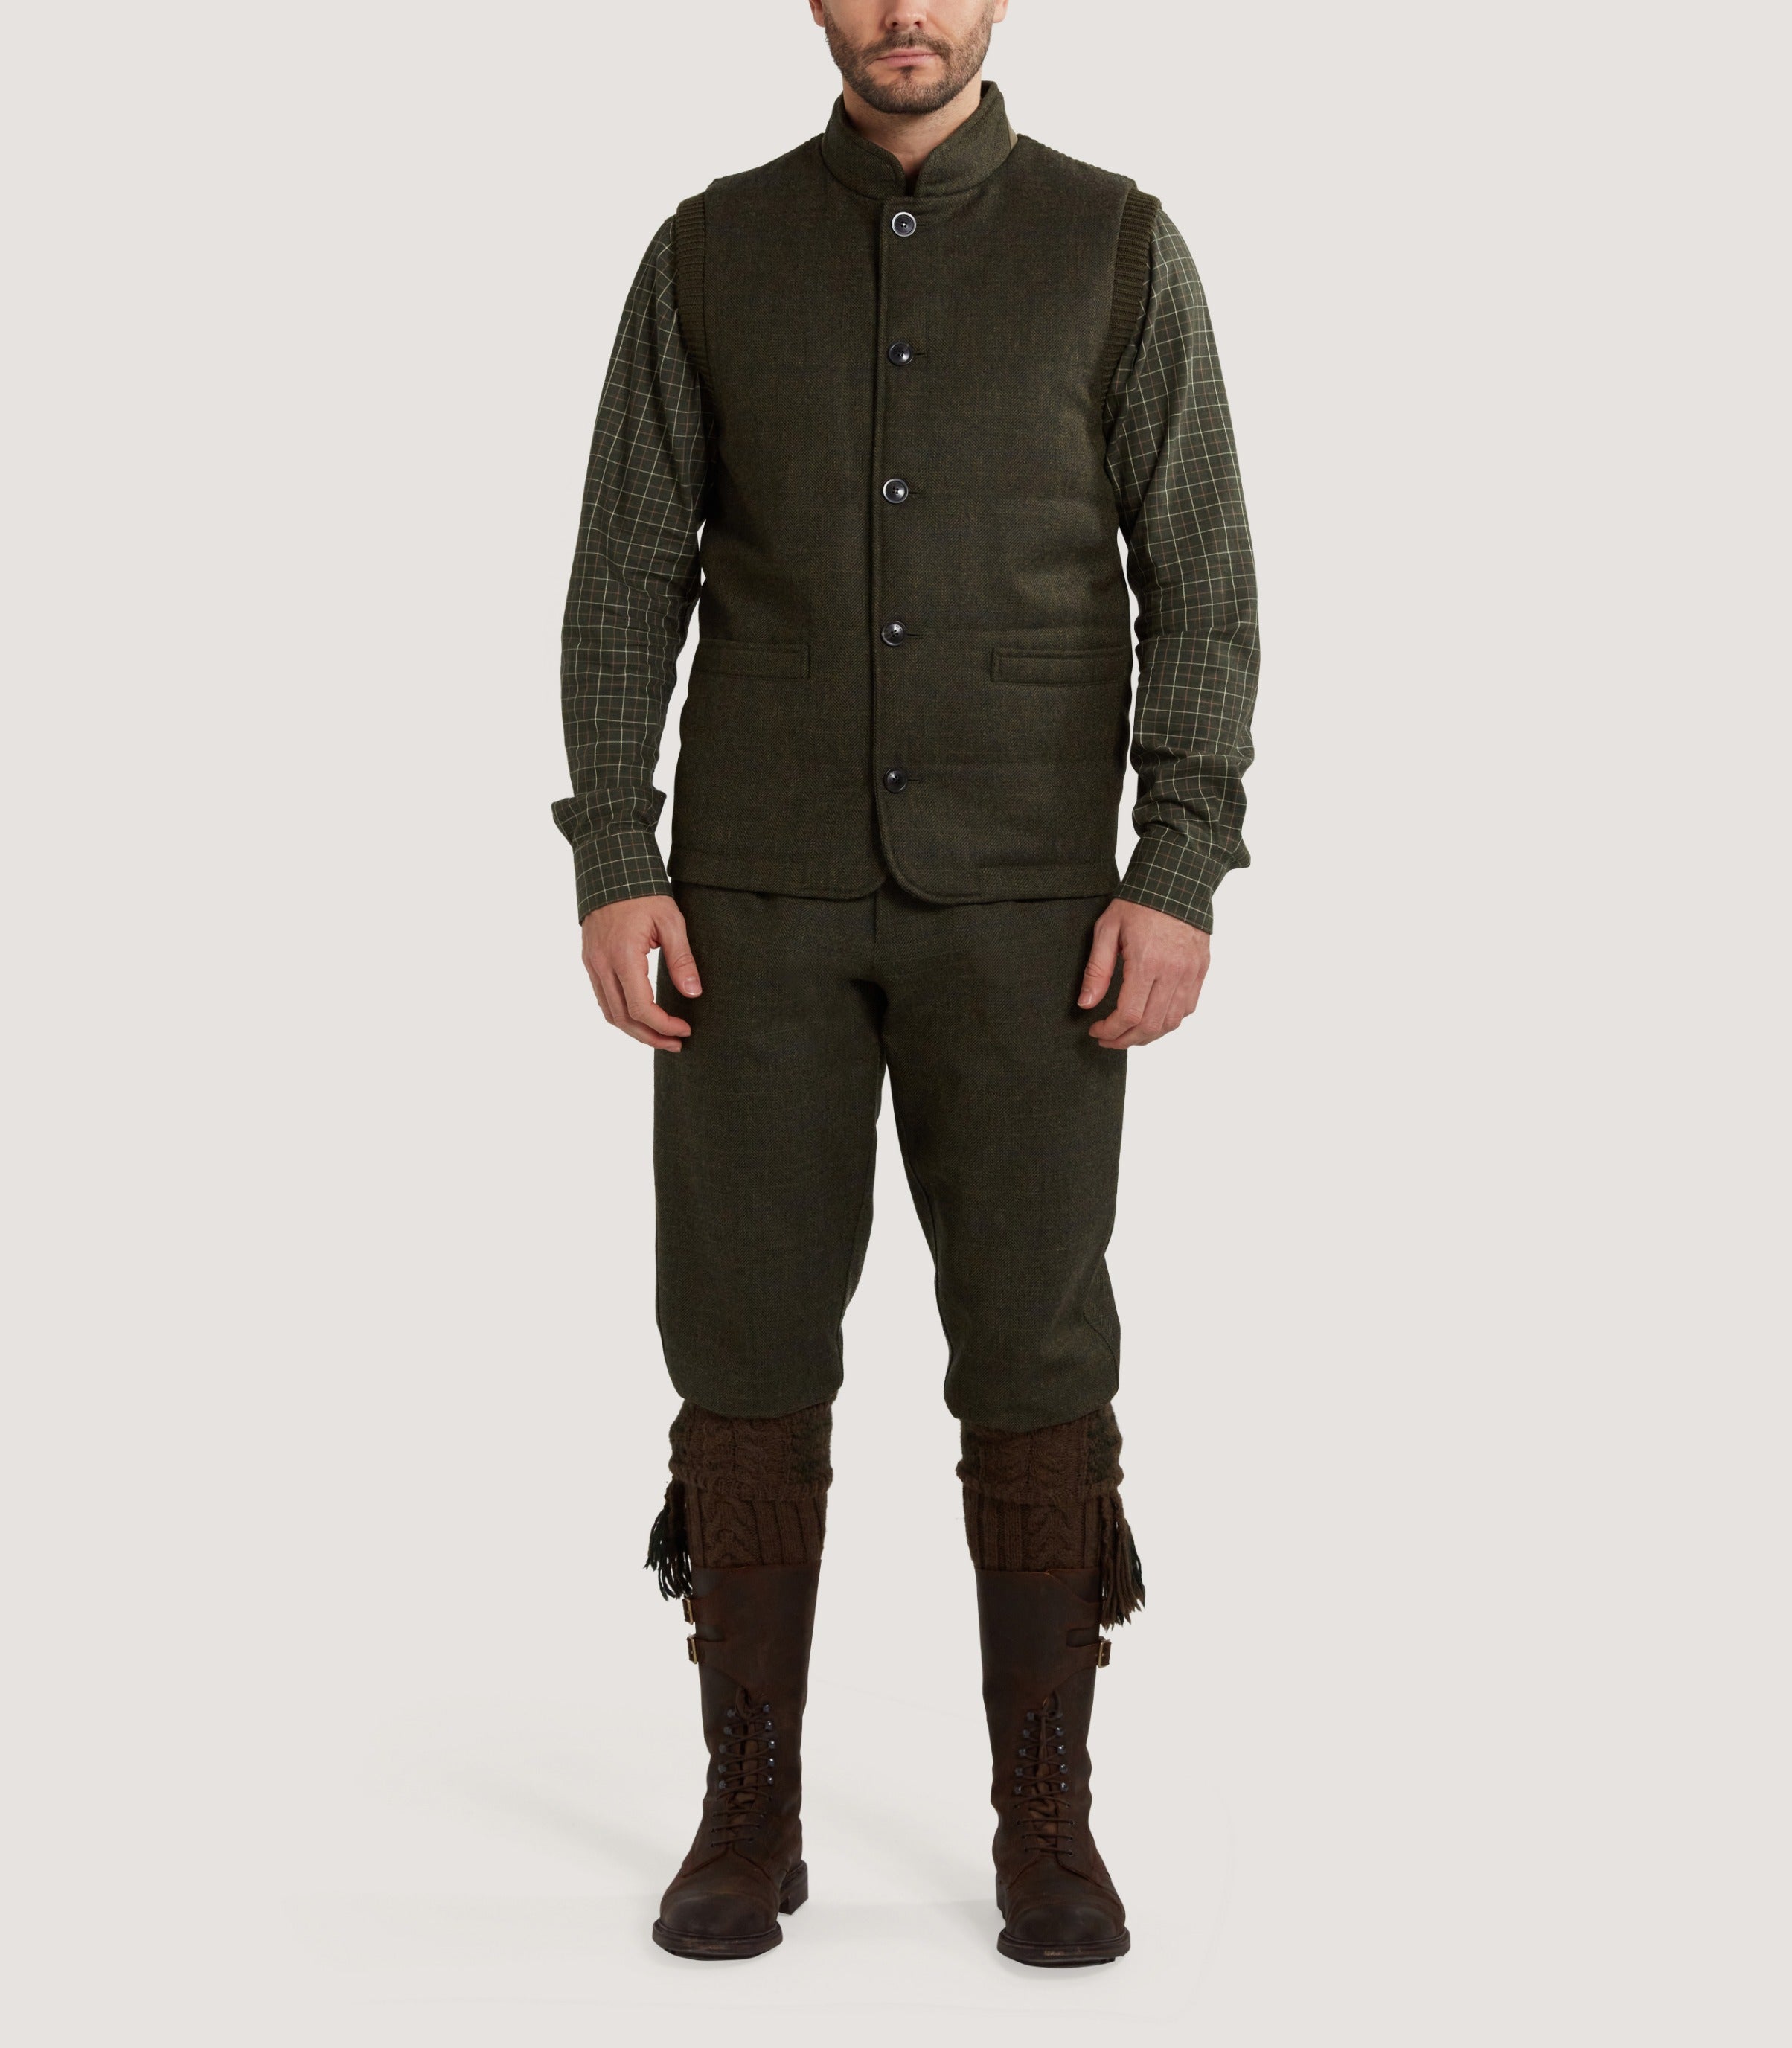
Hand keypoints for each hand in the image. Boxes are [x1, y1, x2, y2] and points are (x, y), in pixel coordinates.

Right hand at [581, 894, 701, 1051]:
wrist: (610, 868)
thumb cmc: (644, 893)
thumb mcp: (671, 921)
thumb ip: (681, 959)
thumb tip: (693, 993)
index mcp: (623, 956)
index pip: (640, 1008)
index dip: (663, 1026)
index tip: (685, 1029)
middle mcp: (602, 964)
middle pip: (622, 1019)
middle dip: (650, 1037)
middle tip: (676, 1043)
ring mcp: (592, 964)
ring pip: (609, 1012)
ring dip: (634, 1030)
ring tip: (660, 1036)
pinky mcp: (590, 961)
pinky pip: (602, 998)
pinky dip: (621, 1014)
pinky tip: (640, 1016)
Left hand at [1079, 900, 1209, 1049]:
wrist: (1176, 879)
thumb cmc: (1138, 902)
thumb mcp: (1107, 930)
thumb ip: (1097, 970)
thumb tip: (1086, 1004)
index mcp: (1147, 962)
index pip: (1129, 1015)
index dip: (1110, 1030)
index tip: (1096, 1030)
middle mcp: (1173, 972)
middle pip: (1151, 1026)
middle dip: (1126, 1040)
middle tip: (1108, 1039)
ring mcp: (1191, 972)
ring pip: (1172, 1022)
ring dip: (1148, 1035)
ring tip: (1129, 1034)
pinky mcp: (1201, 970)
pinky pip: (1188, 1007)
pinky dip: (1169, 1020)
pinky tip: (1152, 1017)